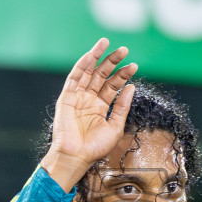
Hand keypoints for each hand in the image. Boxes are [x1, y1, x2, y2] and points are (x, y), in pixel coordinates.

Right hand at [41, 38, 137, 190]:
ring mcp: (77, 97)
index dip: (123, 75)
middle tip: (124, 50)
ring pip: (88, 72)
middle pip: (102, 75)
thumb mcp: (115, 127)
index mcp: (100, 107)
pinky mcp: (66, 98)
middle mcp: (89, 99)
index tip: (134, 65)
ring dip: (97, 57)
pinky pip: (74, 78)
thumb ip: (122, 106)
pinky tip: (91, 55)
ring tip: (107, 43)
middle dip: (112, 62)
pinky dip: (82, 65)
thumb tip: (130, 87)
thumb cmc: (95, 148)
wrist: (76, 157)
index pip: (113, 85)